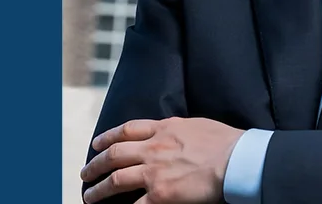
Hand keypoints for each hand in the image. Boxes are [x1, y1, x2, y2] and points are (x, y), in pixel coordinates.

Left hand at [80, 117, 244, 203]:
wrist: (236, 160)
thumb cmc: (226, 142)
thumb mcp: (196, 125)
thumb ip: (178, 129)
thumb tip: (172, 133)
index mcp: (164, 128)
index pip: (127, 130)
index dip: (108, 137)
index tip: (97, 144)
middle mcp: (153, 148)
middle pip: (114, 155)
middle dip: (95, 164)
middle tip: (86, 173)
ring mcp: (154, 172)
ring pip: (115, 180)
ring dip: (98, 190)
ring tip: (89, 196)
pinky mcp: (160, 195)